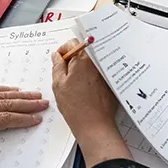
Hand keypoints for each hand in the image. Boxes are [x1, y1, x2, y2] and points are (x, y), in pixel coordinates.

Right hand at [52, 39, 130, 167]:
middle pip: (84, 51)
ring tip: (76, 84)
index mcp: (84, 59)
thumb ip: (57, 66)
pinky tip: (86, 90)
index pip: (73, 42)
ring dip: (83, 68)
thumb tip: (57, 56)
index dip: (63, 50)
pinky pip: (99, 72)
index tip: (59, 60)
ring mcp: (105, 72)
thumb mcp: (58, 84)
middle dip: (73, 59)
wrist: (94, 125)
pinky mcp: (110, 81)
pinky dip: (92, 76)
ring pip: (91, 62)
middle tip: (66, 74)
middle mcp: (97, 62)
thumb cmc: (76, 107)